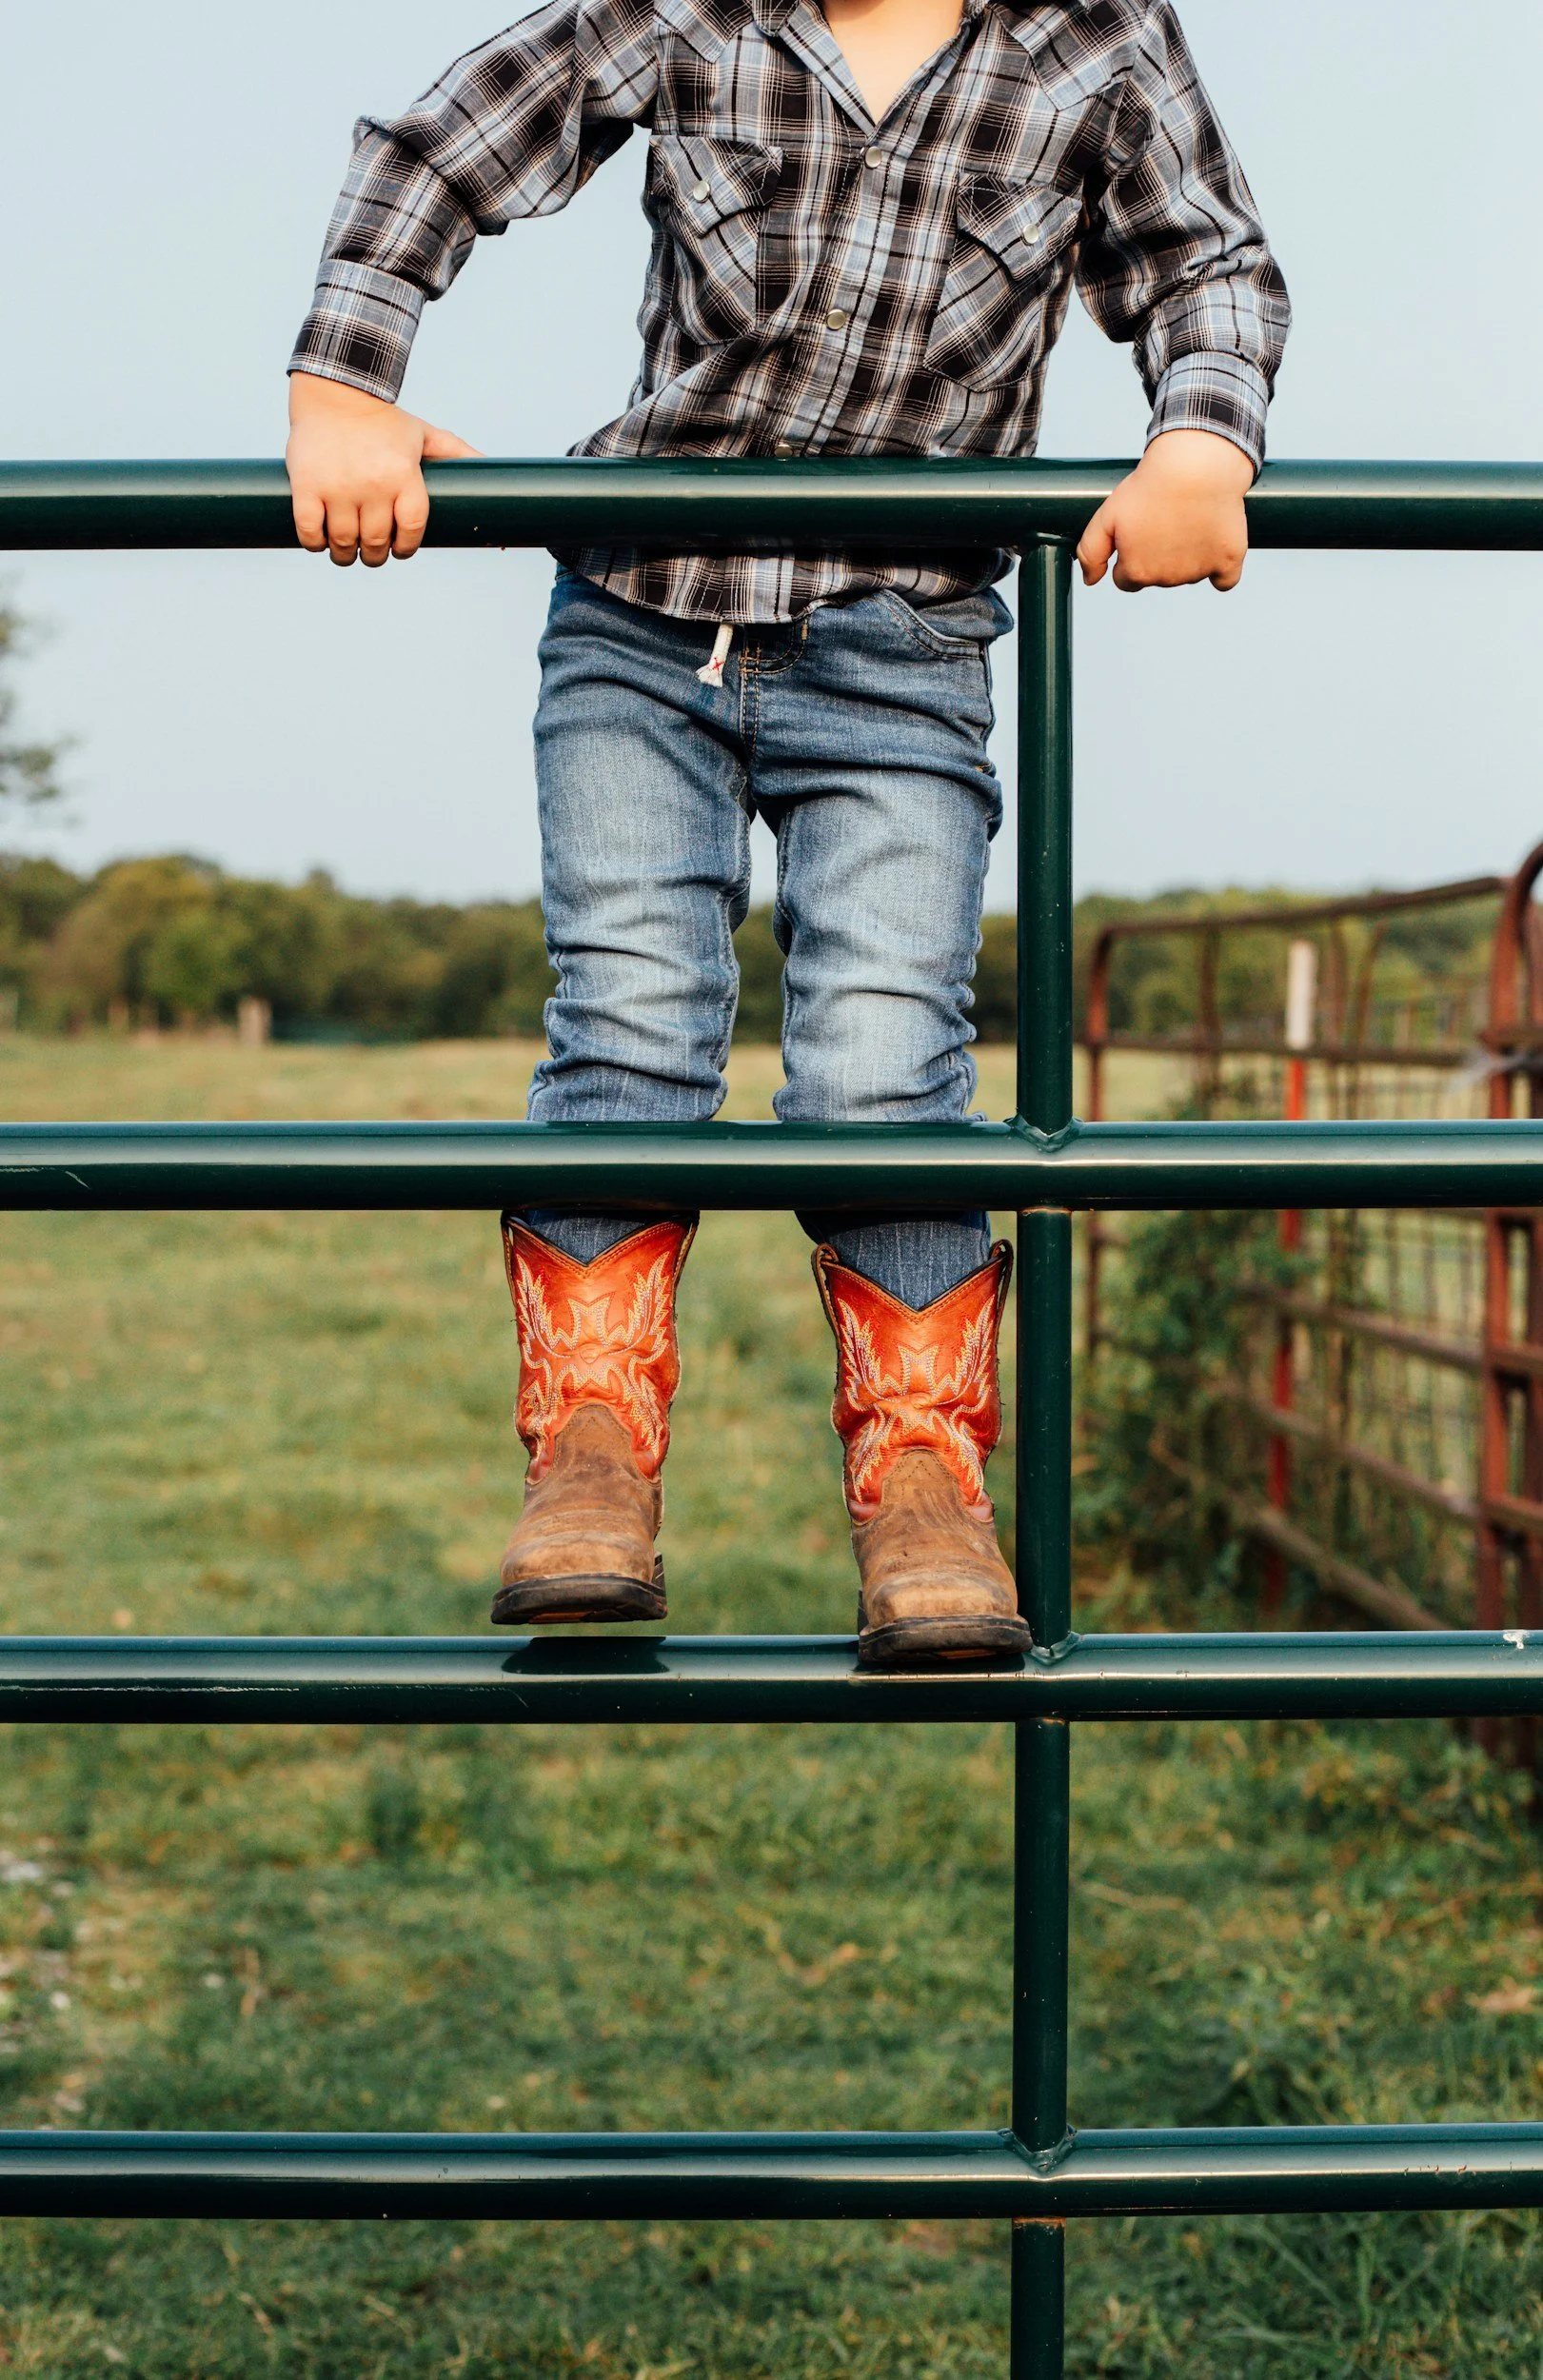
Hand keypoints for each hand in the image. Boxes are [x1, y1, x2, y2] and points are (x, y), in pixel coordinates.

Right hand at [286, 373, 481, 566]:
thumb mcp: (423, 433)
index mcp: (404, 475)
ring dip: (345, 555)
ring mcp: (338, 486)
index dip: (406, 547)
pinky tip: (320, 541)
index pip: (411, 529)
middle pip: (376, 542)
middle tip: (372, 552)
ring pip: (344, 542)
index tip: (400, 549)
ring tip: (346, 550)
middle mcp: (373, 484)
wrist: (334, 391)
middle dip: (375, 555)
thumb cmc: (384, 419)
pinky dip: (314, 543)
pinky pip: (310, 530)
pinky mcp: (307, 485)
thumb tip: (491, 467)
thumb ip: (455, 452)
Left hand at [1076, 429, 1253, 594]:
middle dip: (1157, 554)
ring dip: (1188, 555)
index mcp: (1136, 572)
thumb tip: (1090, 581)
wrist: (1195, 464)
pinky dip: (1221, 567)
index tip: (1140, 530)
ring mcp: (1199, 571)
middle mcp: (1167, 579)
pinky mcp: (1228, 560)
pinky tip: (1215, 545)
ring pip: (1189, 574)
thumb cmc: (1149, 486)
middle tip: (1165, 517)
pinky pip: (1225, 580)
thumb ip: (1090, 552)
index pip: (1126, 579)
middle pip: (1158, 577)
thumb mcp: (1106, 515)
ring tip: (1189, 517)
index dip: (1129, 554)